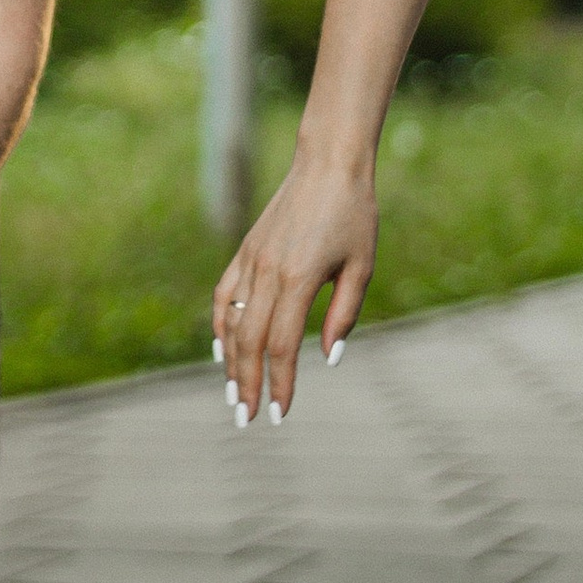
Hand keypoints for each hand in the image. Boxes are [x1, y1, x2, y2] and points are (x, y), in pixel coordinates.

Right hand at [212, 149, 377, 421]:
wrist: (328, 163)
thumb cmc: (354, 215)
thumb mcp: (362, 266)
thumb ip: (344, 314)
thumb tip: (328, 359)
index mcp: (298, 279)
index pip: (280, 346)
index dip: (279, 383)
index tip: (278, 414)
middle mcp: (267, 272)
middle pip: (249, 342)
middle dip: (246, 384)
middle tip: (245, 418)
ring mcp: (251, 260)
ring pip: (231, 322)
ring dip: (230, 363)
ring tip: (232, 394)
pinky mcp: (246, 251)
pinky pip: (224, 295)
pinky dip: (220, 326)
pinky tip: (222, 351)